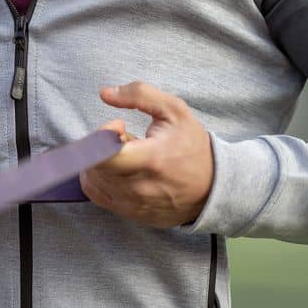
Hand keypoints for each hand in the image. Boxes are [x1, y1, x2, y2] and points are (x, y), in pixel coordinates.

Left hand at [79, 81, 213, 227]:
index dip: (101, 135)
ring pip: (93, 179)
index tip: (119, 126)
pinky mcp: (132, 214)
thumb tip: (104, 93)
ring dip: (100, 162)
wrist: (215, 186)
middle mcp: (140, 188)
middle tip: (123, 138)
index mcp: (151, 160)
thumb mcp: (174, 110)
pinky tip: (118, 168)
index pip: (102, 154)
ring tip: (126, 155)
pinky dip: (99, 178)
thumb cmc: (193, 146)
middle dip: (101, 146)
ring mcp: (134, 205)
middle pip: (94, 164)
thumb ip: (139, 94)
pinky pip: (98, 195)